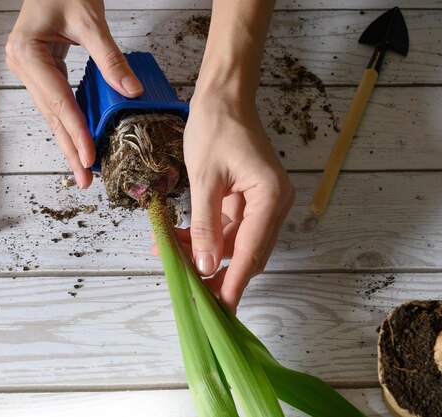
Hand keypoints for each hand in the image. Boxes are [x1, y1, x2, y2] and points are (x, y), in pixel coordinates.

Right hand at [5, 0, 142, 187]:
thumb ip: (109, 57)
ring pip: (53, 114)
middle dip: (70, 149)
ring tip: (84, 170)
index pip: (57, 101)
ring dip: (69, 142)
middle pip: (52, 116)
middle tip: (85, 179)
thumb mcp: (89, 21)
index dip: (75, 132)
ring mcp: (30, 70)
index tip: (89, 157)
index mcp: (28, 53)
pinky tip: (81, 142)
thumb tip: (132, 90)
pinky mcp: (41, 71)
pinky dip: (71, 124)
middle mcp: (23, 66)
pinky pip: (57, 104)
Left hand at [180, 92, 294, 311]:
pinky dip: (204, 236)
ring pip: (234, 244)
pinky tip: (175, 239)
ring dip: (203, 253)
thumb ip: (204, 225)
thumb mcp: (205, 178)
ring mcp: (263, 204)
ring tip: (167, 256)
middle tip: (188, 292)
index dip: (233, 283)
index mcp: (271, 197)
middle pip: (247, 253)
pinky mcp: (249, 201)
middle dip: (215, 272)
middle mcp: (274, 205)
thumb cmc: (216, 127)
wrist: (224, 97)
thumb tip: (205, 265)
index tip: (220, 311)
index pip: (251, 251)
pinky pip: (227, 228)